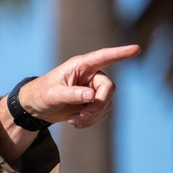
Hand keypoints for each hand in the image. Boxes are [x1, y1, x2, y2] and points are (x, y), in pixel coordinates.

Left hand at [18, 44, 140, 127]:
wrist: (36, 108)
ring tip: (73, 121)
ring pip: (106, 103)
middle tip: (82, 116)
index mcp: (81, 65)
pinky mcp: (92, 103)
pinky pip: (102, 113)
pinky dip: (91, 121)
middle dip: (98, 105)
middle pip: (109, 88)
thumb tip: (92, 96)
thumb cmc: (42, 94)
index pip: (104, 57)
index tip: (136, 49)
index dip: (121, 53)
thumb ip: (72, 94)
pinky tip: (76, 123)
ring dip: (92, 116)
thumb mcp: (54, 94)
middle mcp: (90, 75)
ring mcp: (93, 89)